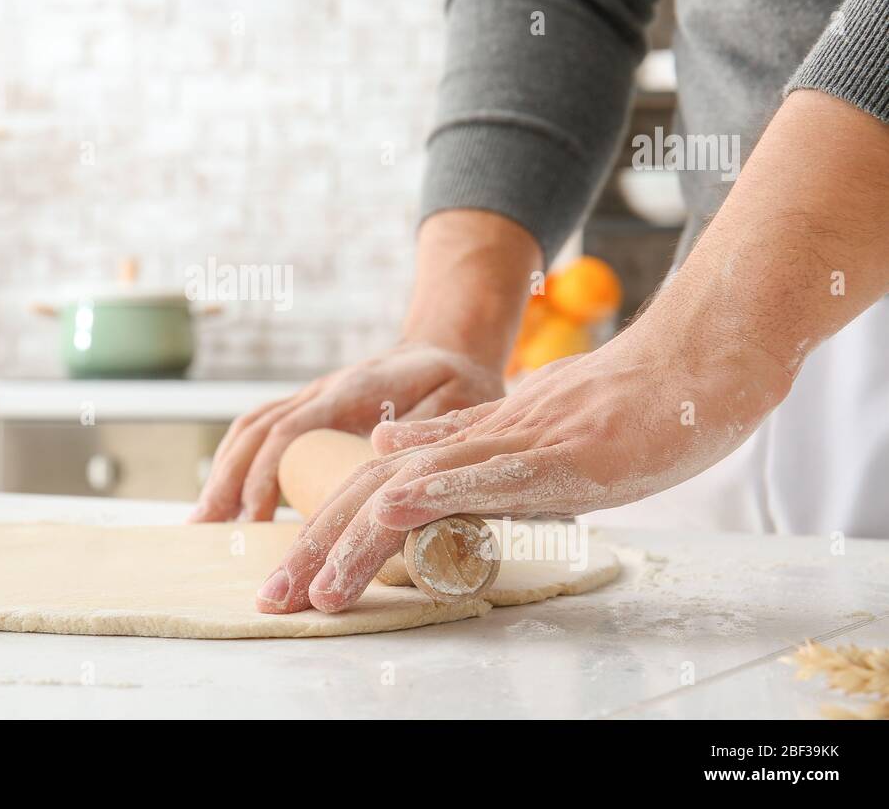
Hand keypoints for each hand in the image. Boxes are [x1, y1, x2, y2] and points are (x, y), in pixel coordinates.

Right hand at [190, 208, 543, 522]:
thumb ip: (428, 425)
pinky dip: (234, 461)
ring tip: (203, 522)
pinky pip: (259, 429)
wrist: (447, 344)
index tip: (254, 517)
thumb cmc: (459, 379)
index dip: (269, 472)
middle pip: (259, 431)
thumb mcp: (461, 399)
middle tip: (207, 530)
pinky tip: (223, 496)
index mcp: (353, 391)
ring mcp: (311, 397)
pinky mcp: (308, 409)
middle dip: (228, 480)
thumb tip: (379, 451)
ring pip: (251, 428)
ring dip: (223, 473)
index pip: (294, 430)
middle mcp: (322, 391)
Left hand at [254, 314, 793, 613]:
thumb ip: (459, 438)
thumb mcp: (525, 429)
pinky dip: (426, 494)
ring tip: (311, 592)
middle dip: (314, 546)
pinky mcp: (552, 455)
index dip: (327, 528)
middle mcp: (472, 439)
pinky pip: (478, 473)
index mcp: (465, 440)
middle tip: (274, 597)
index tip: (296, 576)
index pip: (374, 482)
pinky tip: (383, 513)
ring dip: (350, 542)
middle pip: (368, 489)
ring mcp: (508, 444)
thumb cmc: (623, 406)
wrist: (692, 368)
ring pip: (407, 487)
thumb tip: (389, 441)